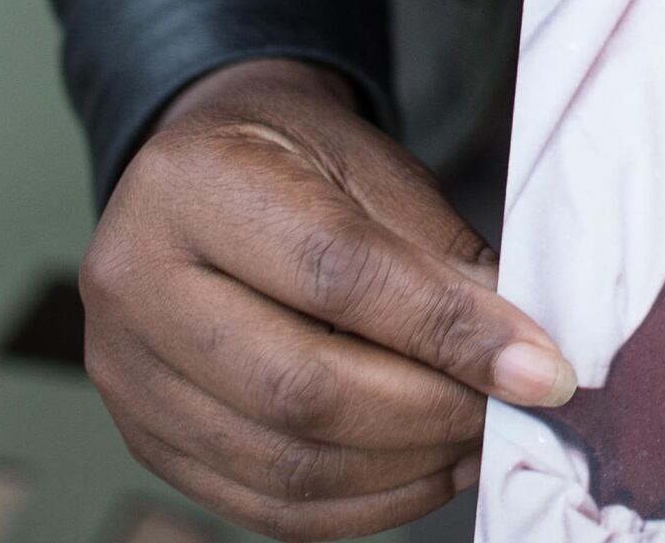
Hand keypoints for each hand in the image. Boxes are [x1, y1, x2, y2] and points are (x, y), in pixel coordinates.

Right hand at [81, 57, 575, 538]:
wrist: (200, 175)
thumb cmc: (295, 160)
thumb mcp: (371, 164)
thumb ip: (437, 253)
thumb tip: (518, 350)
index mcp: (193, 184)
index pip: (336, 274)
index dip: (449, 330)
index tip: (540, 366)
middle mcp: (133, 283)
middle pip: (299, 387)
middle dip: (431, 412)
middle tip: (512, 409)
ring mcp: (124, 373)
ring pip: (284, 462)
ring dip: (405, 468)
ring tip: (477, 439)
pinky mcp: (146, 439)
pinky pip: (265, 503)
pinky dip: (362, 504)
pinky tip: (424, 471)